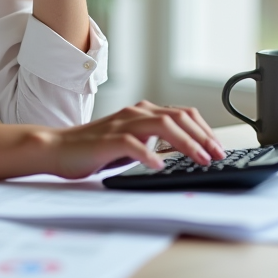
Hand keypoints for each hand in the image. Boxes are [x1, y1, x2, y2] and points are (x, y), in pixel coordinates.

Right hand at [45, 101, 225, 179]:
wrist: (59, 148)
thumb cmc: (95, 149)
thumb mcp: (131, 143)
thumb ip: (154, 142)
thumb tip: (187, 152)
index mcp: (142, 113)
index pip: (183, 114)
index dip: (204, 130)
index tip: (218, 148)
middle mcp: (135, 114)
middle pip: (177, 117)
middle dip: (202, 136)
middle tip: (217, 155)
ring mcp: (121, 124)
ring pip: (161, 125)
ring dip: (185, 143)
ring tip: (199, 159)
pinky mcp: (107, 139)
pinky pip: (132, 143)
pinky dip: (148, 154)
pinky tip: (159, 165)